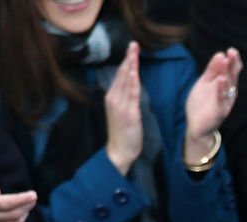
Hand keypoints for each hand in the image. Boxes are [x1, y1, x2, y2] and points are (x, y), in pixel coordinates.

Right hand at [105, 41, 142, 174]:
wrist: (119, 151)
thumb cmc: (123, 134)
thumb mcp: (123, 113)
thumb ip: (126, 100)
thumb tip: (132, 88)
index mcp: (112, 97)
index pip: (119, 76)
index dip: (126, 62)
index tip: (131, 50)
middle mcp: (114, 98)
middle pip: (121, 74)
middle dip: (128, 58)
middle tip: (133, 44)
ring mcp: (120, 105)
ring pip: (126, 81)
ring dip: (130, 65)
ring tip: (134, 52)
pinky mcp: (129, 113)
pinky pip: (131, 94)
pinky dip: (132, 81)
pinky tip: (133, 71)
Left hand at [184, 47, 242, 164]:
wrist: (196, 125)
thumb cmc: (202, 104)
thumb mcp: (204, 83)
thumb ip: (212, 71)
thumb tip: (220, 54)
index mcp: (225, 85)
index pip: (230, 71)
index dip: (232, 61)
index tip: (230, 50)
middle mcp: (228, 93)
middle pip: (232, 77)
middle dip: (233, 64)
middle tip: (232, 52)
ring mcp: (225, 102)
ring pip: (229, 86)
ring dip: (228, 74)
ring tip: (226, 61)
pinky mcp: (220, 111)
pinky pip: (222, 99)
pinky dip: (222, 90)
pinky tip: (221, 80)